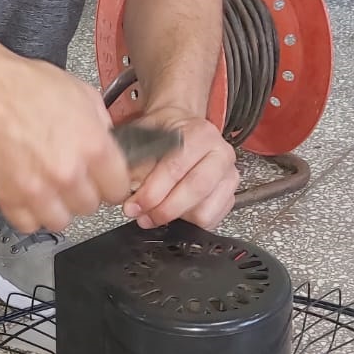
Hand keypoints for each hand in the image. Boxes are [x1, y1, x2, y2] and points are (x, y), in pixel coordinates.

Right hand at [0, 58, 131, 234]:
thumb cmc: (23, 86)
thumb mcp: (80, 94)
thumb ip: (100, 125)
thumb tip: (106, 144)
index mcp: (93, 146)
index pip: (119, 189)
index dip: (112, 182)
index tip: (104, 179)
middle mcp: (67, 173)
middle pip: (91, 206)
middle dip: (84, 191)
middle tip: (71, 175)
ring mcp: (37, 189)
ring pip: (61, 221)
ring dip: (57, 207)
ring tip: (50, 188)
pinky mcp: (8, 198)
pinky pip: (28, 224)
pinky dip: (29, 213)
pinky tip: (29, 195)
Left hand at [121, 105, 237, 229]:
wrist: (183, 131)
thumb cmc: (166, 133)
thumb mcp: (144, 136)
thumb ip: (135, 162)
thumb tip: (124, 189)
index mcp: (201, 133)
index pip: (177, 166)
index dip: (152, 191)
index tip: (134, 205)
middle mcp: (220, 153)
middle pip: (195, 189)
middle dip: (164, 209)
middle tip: (143, 216)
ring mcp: (229, 176)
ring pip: (204, 210)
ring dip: (176, 218)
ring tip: (154, 214)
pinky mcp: (229, 196)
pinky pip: (210, 220)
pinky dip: (189, 222)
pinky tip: (174, 213)